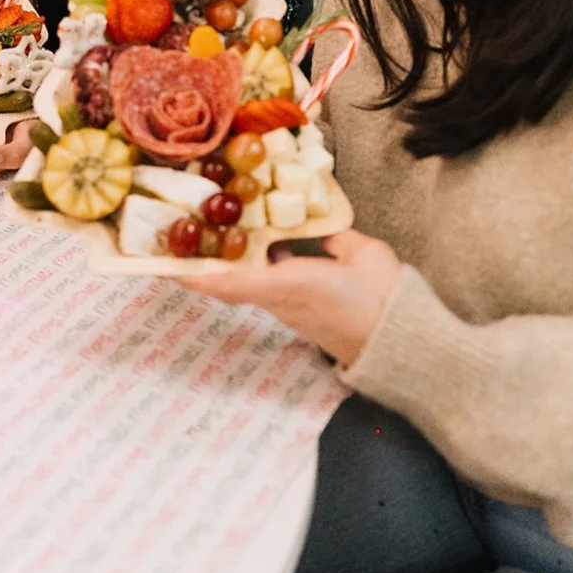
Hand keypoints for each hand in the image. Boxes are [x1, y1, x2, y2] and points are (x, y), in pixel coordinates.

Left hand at [176, 229, 401, 367]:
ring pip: (248, 281)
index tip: (168, 266)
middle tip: (179, 235)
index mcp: (292, 285)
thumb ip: (337, 237)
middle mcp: (283, 300)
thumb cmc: (385, 299)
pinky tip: (256, 240)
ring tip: (209, 229)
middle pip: (231, 281)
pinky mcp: (302, 312)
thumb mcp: (364, 255)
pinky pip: (269, 285)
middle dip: (203, 260)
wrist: (403, 345)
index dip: (199, 274)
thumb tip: (319, 227)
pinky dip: (254, 264)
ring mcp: (291, 309)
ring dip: (226, 261)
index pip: (234, 282)